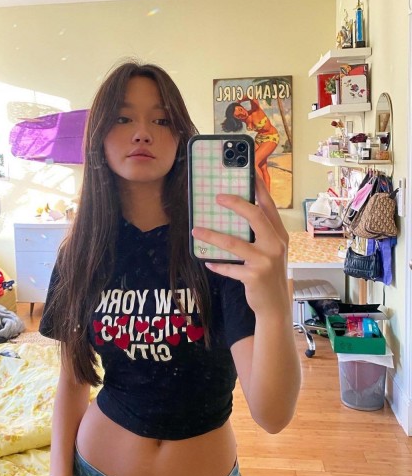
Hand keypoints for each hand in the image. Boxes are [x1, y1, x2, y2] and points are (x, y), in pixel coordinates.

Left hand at [191, 174, 288, 313]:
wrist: (276, 306)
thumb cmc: (269, 273)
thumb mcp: (271, 250)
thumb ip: (259, 233)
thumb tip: (233, 213)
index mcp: (279, 234)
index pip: (268, 205)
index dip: (258, 187)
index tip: (248, 169)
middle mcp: (275, 244)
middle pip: (255, 216)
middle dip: (236, 203)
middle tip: (217, 196)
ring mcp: (265, 261)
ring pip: (235, 243)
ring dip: (213, 235)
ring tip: (197, 230)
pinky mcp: (254, 277)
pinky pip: (229, 268)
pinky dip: (217, 264)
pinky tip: (208, 261)